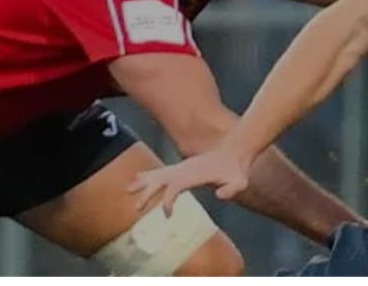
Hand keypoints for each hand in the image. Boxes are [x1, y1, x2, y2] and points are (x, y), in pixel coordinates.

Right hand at [127, 148, 252, 212]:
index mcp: (193, 174)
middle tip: (135, 208)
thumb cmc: (237, 169)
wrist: (236, 151)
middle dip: (146, 193)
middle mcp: (185, 169)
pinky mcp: (183, 168)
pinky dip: (149, 176)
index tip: (167, 215)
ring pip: (158, 174)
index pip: (174, 188)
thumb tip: (220, 195)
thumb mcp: (240, 181)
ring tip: (127, 190)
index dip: (168, 201)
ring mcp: (183, 167)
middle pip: (160, 180)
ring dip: (143, 182)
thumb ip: (232, 189)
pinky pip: (162, 172)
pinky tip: (139, 179)